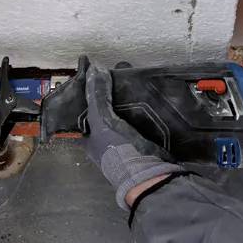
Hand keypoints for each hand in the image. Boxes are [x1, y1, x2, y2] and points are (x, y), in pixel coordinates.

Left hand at [84, 63, 180, 209]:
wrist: (147, 173)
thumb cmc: (117, 148)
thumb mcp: (102, 119)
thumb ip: (98, 95)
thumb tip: (95, 69)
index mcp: (91, 142)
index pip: (89, 114)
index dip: (95, 97)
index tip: (104, 79)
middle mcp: (106, 145)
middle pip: (109, 117)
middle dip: (116, 101)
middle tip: (125, 81)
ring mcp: (126, 147)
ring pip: (126, 121)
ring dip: (133, 107)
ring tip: (140, 87)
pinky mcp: (145, 148)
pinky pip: (143, 127)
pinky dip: (147, 116)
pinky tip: (152, 104)